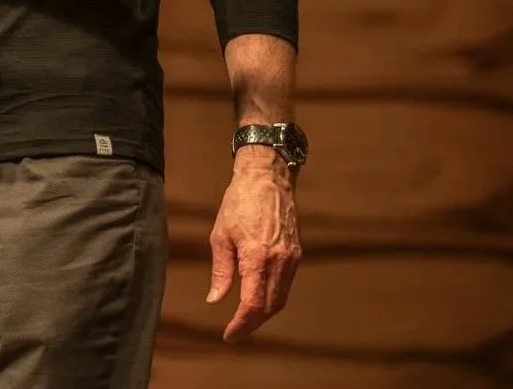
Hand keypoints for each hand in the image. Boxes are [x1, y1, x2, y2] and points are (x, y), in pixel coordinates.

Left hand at [206, 149, 301, 340]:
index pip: (252, 304)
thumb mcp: (220, 234)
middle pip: (269, 307)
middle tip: (235, 331)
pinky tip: (260, 298)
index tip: (229, 335)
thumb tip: (215, 300)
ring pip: (280, 299)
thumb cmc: (239, 201)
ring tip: (245, 320)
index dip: (241, 325)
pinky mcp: (296, 253)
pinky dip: (273, 298)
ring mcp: (291, 258)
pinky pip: (286, 285)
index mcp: (257, 257)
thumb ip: (221, 270)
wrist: (267, 176)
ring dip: (264, 314)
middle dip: (252, 324)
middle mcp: (279, 261)